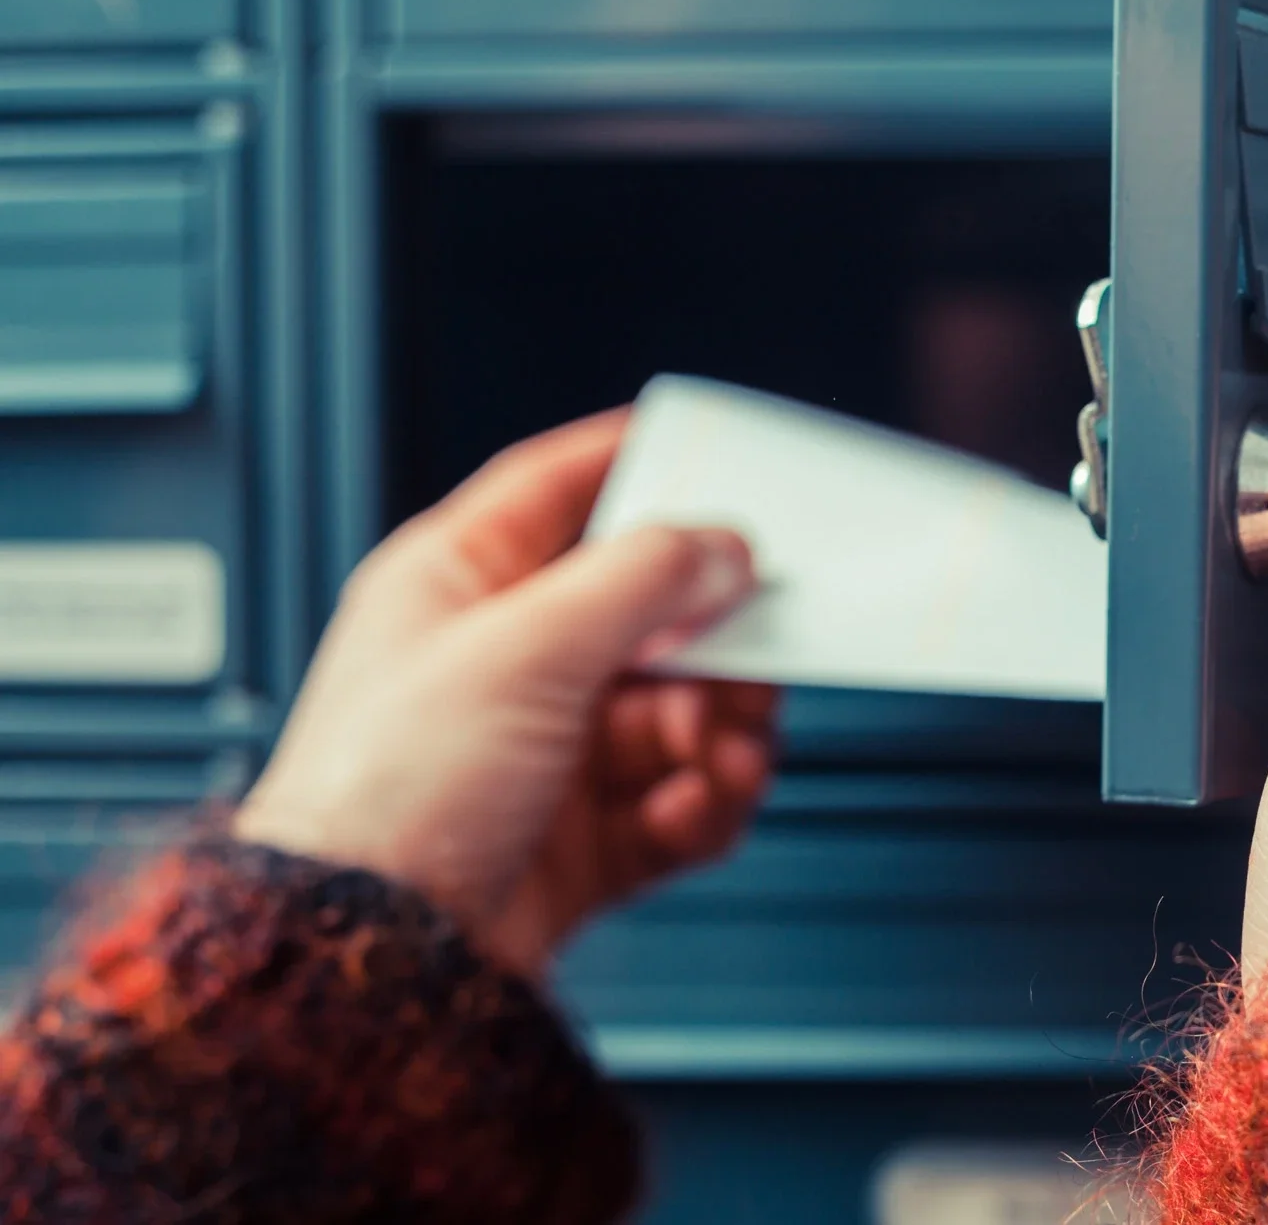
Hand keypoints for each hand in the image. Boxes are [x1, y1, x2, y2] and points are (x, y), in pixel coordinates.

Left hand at [236, 411, 780, 976]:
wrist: (373, 960)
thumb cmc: (386, 796)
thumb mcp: (526, 648)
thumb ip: (641, 580)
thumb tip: (720, 546)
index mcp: (457, 588)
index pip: (555, 491)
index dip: (631, 461)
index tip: (710, 448)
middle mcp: (504, 665)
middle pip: (648, 616)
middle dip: (713, 643)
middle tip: (754, 655)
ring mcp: (545, 756)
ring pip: (679, 714)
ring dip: (721, 732)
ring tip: (724, 754)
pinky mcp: (581, 840)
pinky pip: (678, 802)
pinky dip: (704, 805)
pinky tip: (695, 808)